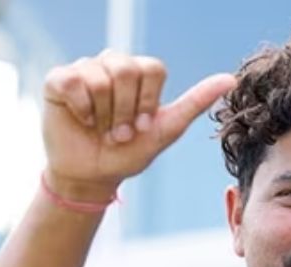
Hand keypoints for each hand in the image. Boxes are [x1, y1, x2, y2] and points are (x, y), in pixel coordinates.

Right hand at [42, 51, 235, 198]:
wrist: (95, 176)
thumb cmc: (130, 153)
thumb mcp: (167, 130)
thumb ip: (196, 103)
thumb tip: (230, 80)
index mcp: (140, 74)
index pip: (152, 69)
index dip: (148, 102)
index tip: (143, 126)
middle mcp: (113, 66)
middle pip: (125, 70)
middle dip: (125, 110)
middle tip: (120, 132)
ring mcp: (85, 70)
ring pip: (98, 77)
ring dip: (103, 114)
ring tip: (101, 129)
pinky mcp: (59, 80)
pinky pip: (71, 81)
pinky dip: (81, 108)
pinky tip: (83, 120)